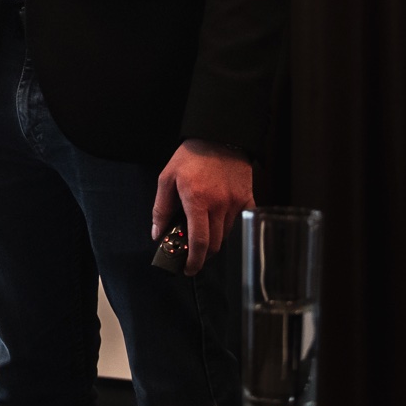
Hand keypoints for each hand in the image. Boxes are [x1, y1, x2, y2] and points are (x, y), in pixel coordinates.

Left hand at [151, 140, 253, 275]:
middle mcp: (219, 204)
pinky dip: (231, 227)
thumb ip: (161, 208)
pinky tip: (220, 222)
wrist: (219, 136)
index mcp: (197, 200)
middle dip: (203, 253)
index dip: (194, 261)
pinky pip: (241, 223)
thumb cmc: (191, 157)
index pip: (199, 242)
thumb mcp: (167, 178)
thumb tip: (157, 234)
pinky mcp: (248, 198)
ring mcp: (236, 202)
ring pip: (227, 234)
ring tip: (204, 229)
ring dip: (215, 238)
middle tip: (193, 251)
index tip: (189, 269)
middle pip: (215, 244)